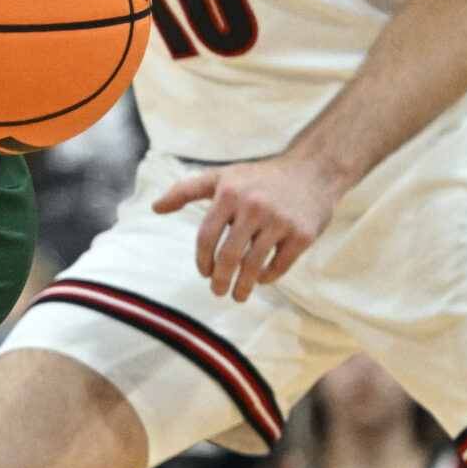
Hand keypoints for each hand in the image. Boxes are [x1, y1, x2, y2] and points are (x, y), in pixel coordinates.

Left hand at [153, 152, 345, 300]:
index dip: (202, 260)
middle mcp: (253, 206)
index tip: (204, 273)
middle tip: (217, 292)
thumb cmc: (258, 177)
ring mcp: (279, 220)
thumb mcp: (221, 177)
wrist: (311, 171)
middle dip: (220, 280)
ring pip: (254, 264)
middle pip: (229, 255)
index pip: (206, 236)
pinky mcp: (302, 233)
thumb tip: (155, 207)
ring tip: (238, 295)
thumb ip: (185, 191)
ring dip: (243, 285)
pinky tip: (261, 280)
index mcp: (228, 193)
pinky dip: (268, 277)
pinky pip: (280, 265)